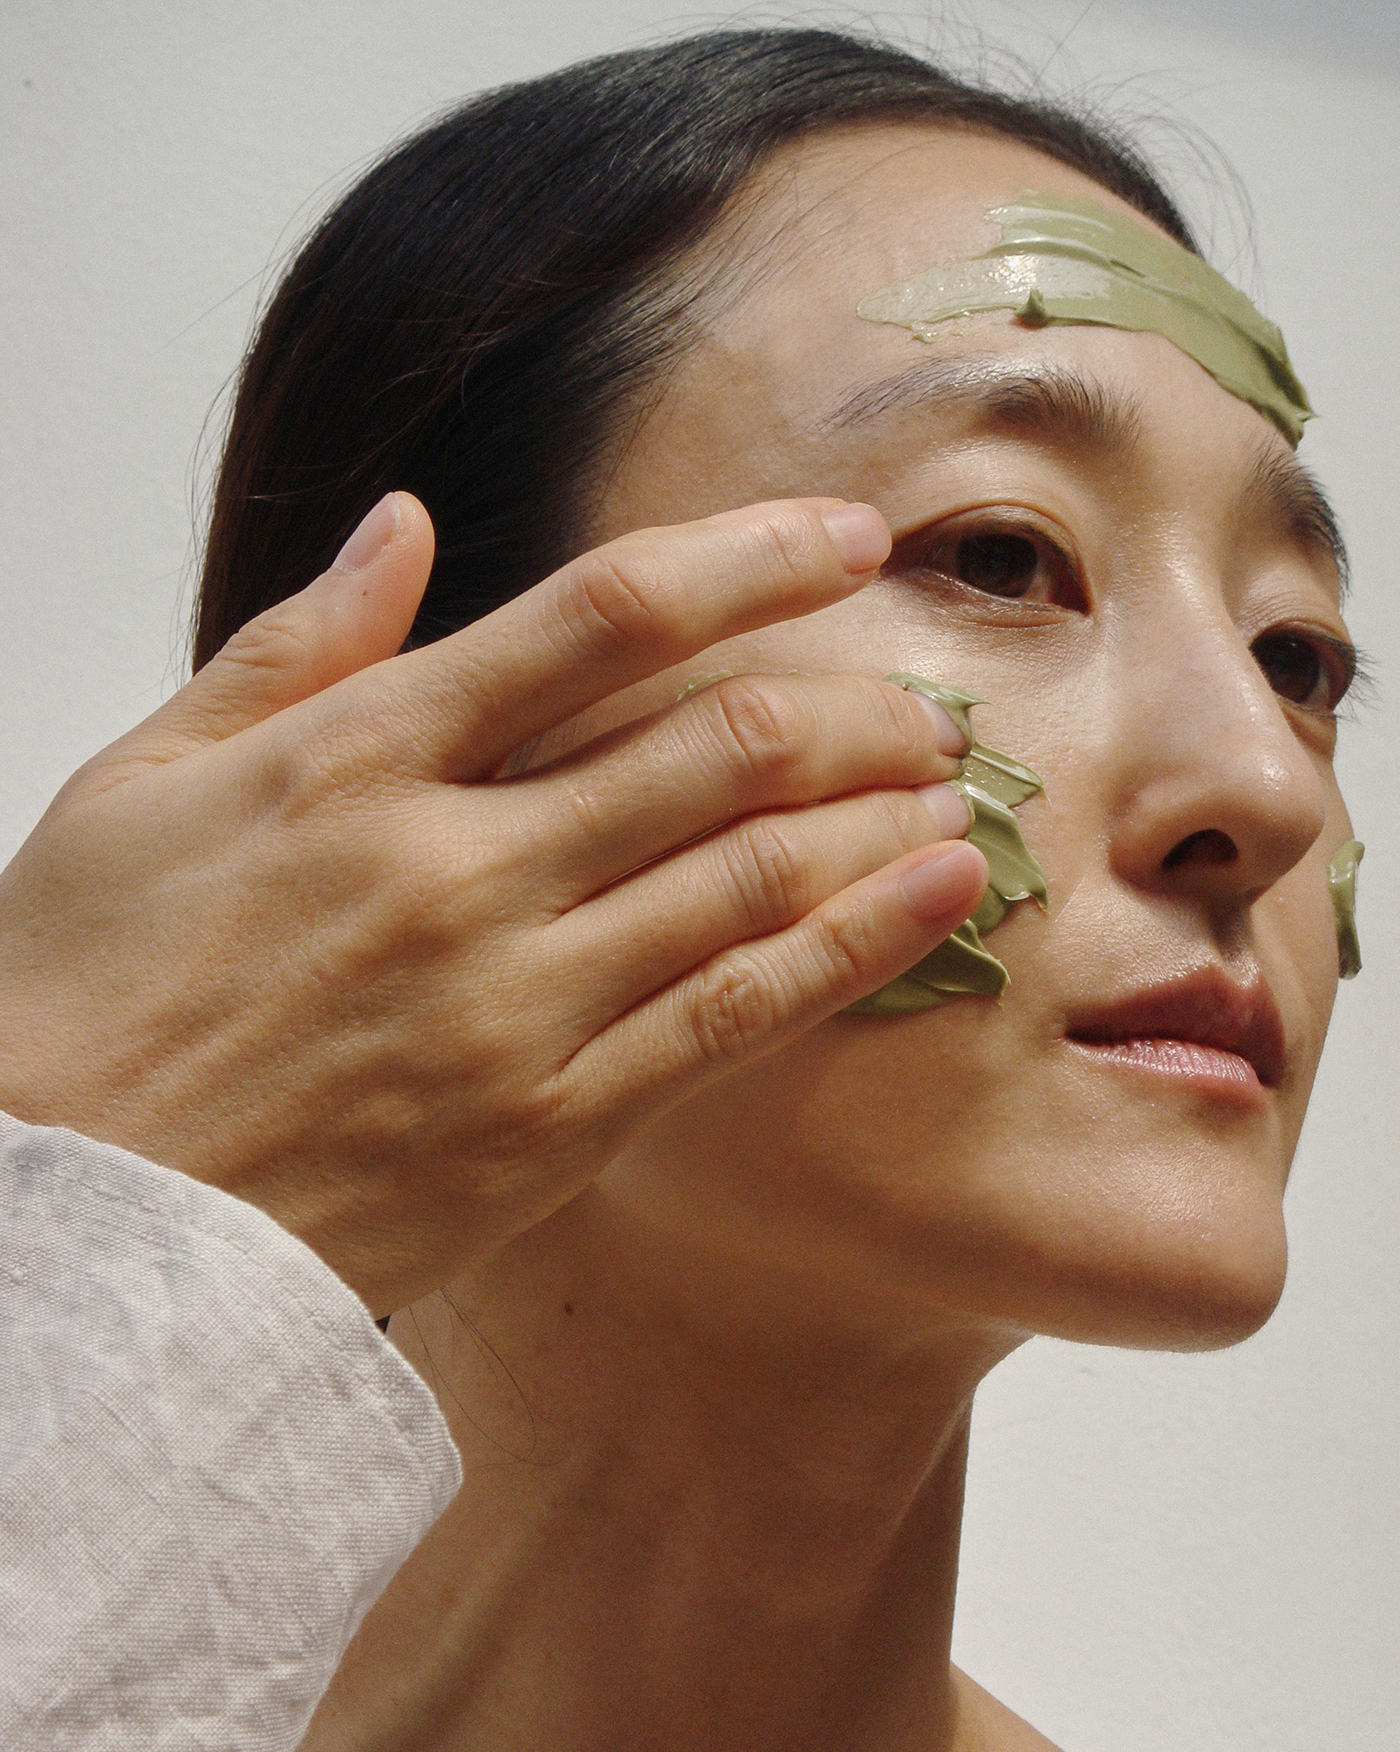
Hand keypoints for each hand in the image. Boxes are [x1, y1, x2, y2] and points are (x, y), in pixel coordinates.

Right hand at [0, 493, 986, 1311]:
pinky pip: (726, 1020)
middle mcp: (454, 868)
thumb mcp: (140, 783)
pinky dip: (843, 949)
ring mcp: (508, 1004)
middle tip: (927, 692)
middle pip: (709, 747)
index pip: (601, 618)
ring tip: (958, 782)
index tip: (845, 535)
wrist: (66, 1229)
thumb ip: (294, 647)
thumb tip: (403, 522)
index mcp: (355, 759)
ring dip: (871, 814)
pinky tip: (932, 898)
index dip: (746, 559)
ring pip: (742, 878)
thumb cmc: (82, 996)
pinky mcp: (544, 1125)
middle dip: (847, 704)